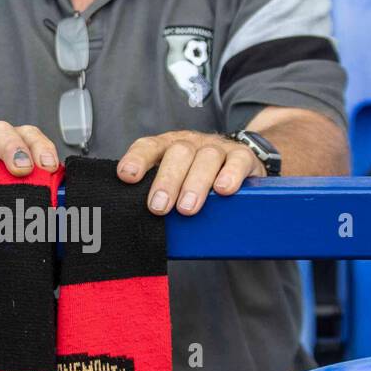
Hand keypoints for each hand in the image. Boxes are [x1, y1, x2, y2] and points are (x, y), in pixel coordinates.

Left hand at [116, 130, 263, 215]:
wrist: (238, 165)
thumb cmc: (197, 181)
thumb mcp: (175, 185)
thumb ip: (160, 197)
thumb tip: (142, 226)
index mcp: (168, 148)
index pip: (149, 147)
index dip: (137, 159)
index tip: (127, 176)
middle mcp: (191, 144)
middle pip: (178, 153)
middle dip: (167, 181)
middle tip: (159, 207)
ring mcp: (218, 148)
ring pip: (207, 157)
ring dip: (195, 183)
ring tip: (187, 208)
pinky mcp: (243, 156)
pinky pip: (238, 161)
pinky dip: (230, 175)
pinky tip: (223, 190)